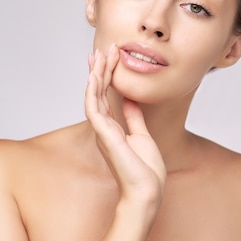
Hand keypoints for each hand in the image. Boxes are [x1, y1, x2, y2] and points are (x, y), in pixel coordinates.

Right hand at [85, 45, 166, 205]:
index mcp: (112, 129)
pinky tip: (94, 76)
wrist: (147, 192)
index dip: (106, 75)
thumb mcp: (142, 136)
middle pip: (97, 92)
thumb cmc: (146, 171)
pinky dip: (92, 92)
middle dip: (99, 69)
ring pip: (93, 97)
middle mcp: (104, 128)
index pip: (105, 96)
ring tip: (99, 55)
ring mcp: (103, 132)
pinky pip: (94, 109)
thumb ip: (134, 117)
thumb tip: (129, 100)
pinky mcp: (105, 136)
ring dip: (96, 75)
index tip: (110, 57)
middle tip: (102, 48)